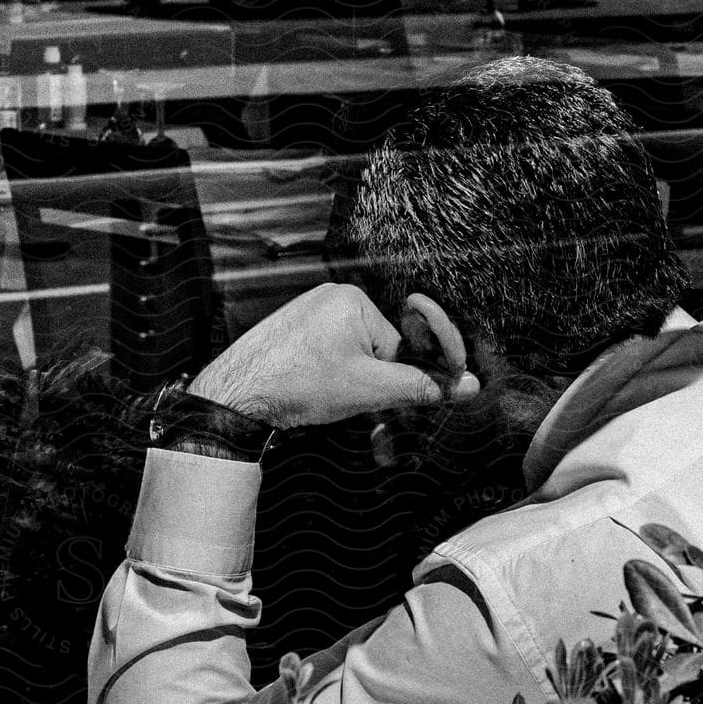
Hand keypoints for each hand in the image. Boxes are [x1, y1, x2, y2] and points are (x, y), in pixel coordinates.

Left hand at [187, 283, 478, 428]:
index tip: (381, 403)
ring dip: (346, 388)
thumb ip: (420, 386)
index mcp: (353, 299)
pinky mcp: (289, 332)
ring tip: (320, 400)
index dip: (392, 381)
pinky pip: (325, 357)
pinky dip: (325, 381)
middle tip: (345, 405)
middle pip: (373, 352)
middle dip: (367, 386)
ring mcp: (306, 314)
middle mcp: (329, 298)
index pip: (397, 346)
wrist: (236, 395)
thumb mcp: (370, 389)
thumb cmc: (299, 383)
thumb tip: (466, 385)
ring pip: (349, 358)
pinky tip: (308, 395)